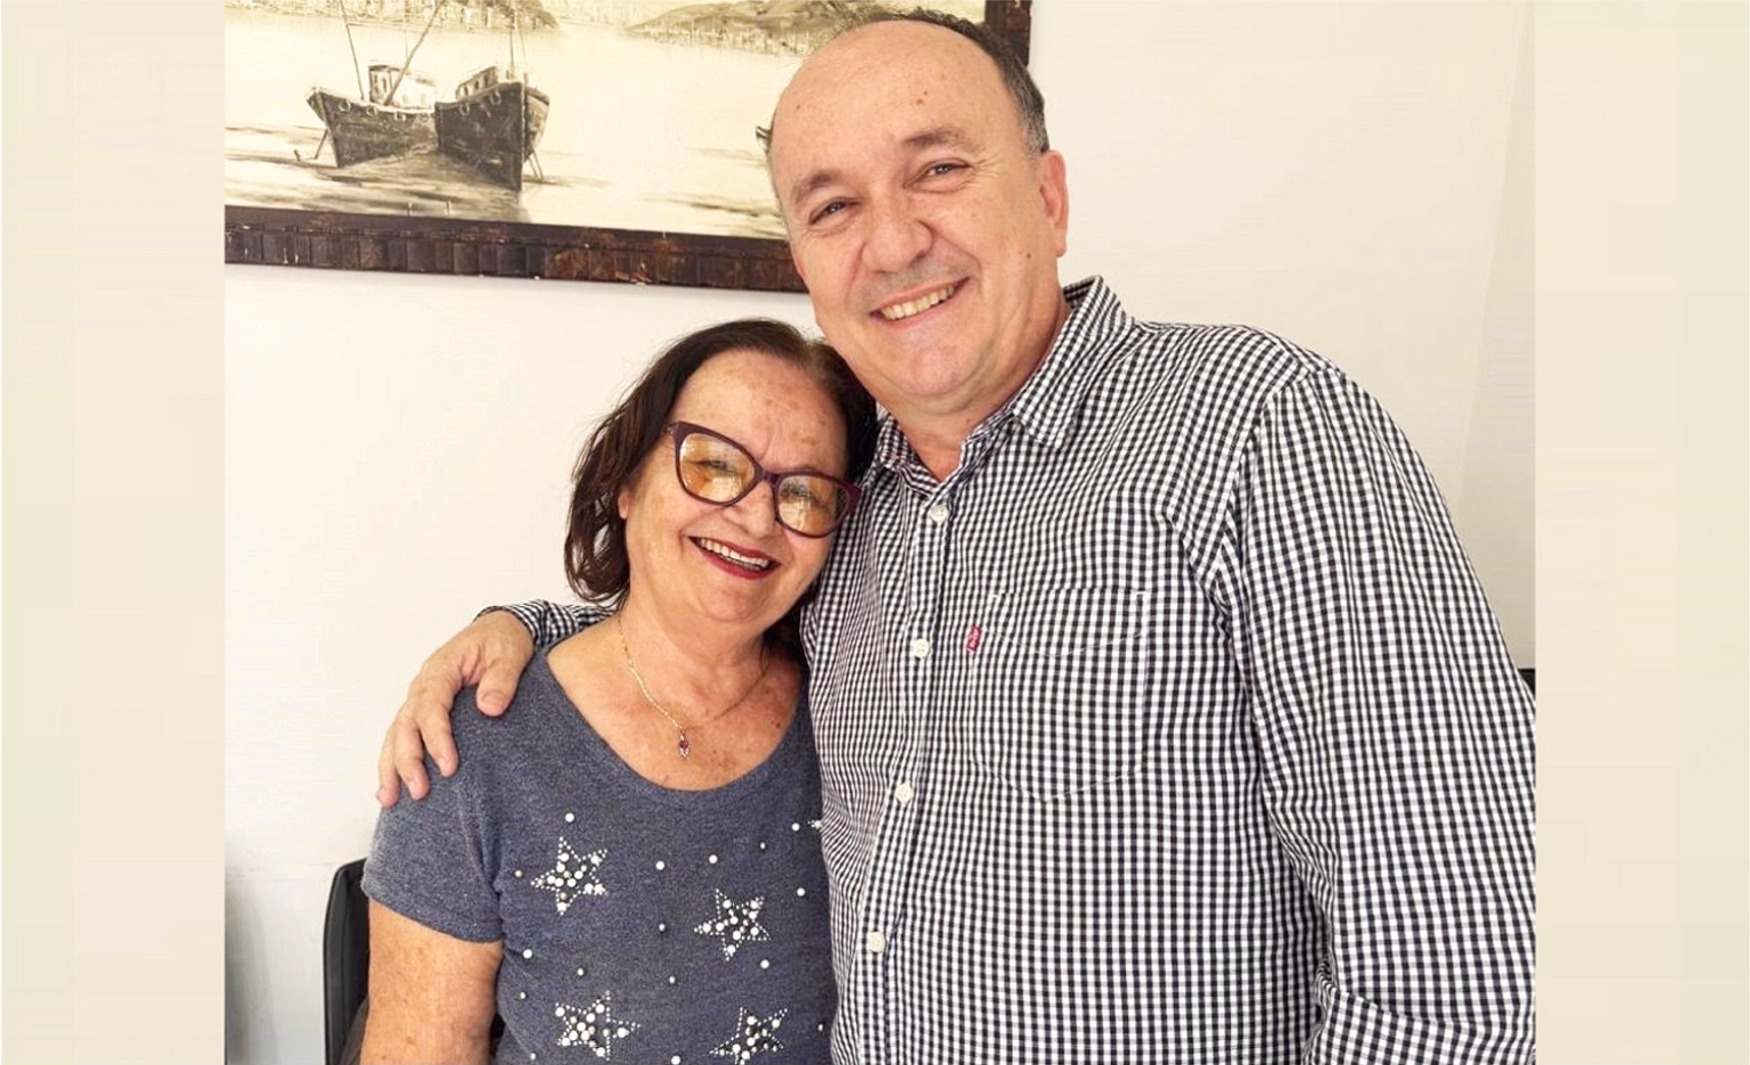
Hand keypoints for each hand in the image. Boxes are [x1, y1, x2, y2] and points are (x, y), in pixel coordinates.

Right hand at [376, 611, 534, 806]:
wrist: (499, 629)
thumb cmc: (503, 640)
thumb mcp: (510, 653)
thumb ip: (501, 679)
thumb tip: (489, 707)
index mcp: (441, 669)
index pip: (431, 705)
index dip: (436, 737)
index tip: (448, 765)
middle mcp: (423, 685)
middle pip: (406, 724)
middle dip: (409, 760)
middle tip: (420, 791)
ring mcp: (420, 699)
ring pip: (396, 733)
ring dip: (391, 767)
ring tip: (391, 799)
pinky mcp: (423, 711)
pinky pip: (402, 736)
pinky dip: (393, 761)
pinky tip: (390, 788)